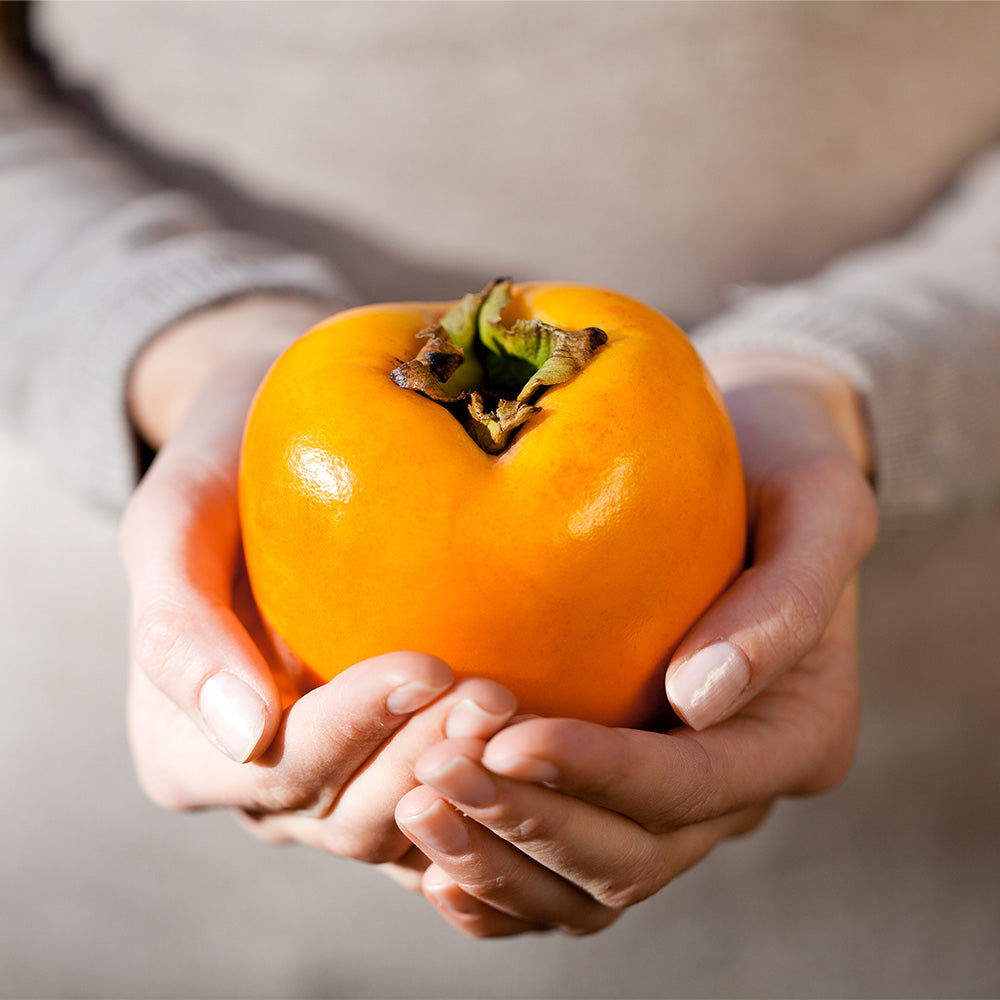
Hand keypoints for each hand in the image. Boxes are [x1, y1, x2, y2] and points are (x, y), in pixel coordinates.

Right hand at [120, 295, 516, 872]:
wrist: (267, 458)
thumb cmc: (220, 479)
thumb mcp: (175, 522)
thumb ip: (180, 626)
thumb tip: (246, 737)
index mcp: (184, 751)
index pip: (280, 768)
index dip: (355, 728)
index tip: (428, 664)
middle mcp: (256, 788)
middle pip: (346, 812)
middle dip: (425, 755)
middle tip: (497, 695)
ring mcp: (325, 790)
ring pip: (400, 828)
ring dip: (463, 779)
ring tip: (517, 711)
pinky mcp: (383, 771)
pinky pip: (434, 817)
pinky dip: (480, 798)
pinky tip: (530, 747)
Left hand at [395, 357, 878, 935]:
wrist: (755, 473)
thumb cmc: (784, 470)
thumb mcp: (817, 502)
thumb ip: (786, 598)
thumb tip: (695, 701)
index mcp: (799, 733)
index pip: (693, 785)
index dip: (601, 775)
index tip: (508, 740)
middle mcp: (741, 788)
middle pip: (637, 856)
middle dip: (532, 823)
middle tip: (433, 775)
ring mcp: (682, 800)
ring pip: (593, 886)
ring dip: (502, 860)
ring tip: (415, 806)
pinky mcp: (625, 788)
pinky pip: (564, 872)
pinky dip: (501, 876)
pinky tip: (431, 851)